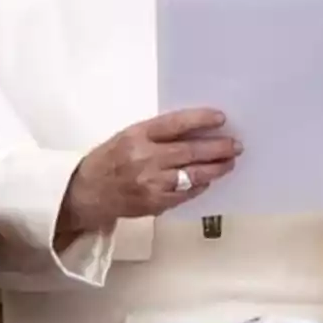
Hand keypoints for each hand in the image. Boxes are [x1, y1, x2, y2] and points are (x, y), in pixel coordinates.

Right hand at [57, 108, 241, 238]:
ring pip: (193, 175)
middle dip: (218, 148)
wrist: (86, 193)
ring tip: (230, 163)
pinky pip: (185, 194)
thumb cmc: (108, 160)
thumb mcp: (127, 137)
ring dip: (215, 169)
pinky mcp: (155, 203)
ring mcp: (151, 183)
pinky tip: (209, 181)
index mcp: (137, 136)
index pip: (175, 124)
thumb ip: (157, 134)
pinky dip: (199, 187)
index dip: (200, 120)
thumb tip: (194, 130)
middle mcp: (145, 158)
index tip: (221, 118)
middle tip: (236, 145)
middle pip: (190, 151)